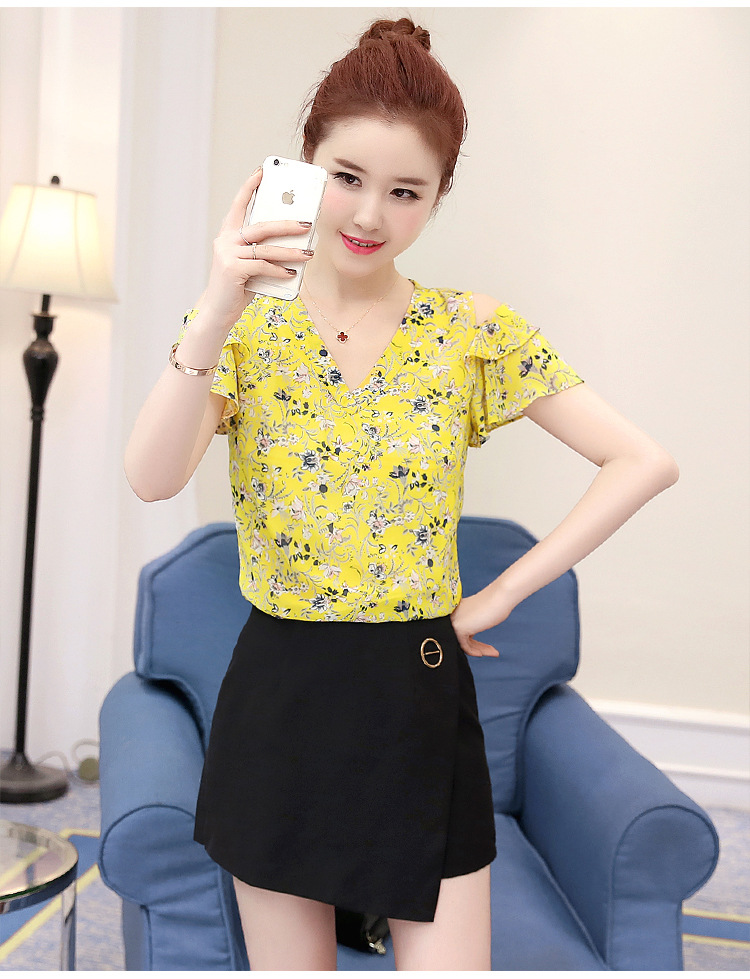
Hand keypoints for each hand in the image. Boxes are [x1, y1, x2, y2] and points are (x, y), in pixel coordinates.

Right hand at [202, 167, 314, 326]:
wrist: (218, 312)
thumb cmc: (237, 286)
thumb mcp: (249, 265)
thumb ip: (263, 252)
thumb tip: (293, 245)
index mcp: (228, 235)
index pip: (239, 205)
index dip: (250, 187)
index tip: (262, 171)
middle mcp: (225, 241)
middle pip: (261, 226)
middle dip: (287, 224)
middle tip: (307, 223)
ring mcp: (227, 255)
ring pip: (266, 249)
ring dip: (290, 251)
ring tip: (307, 254)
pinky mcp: (233, 270)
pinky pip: (263, 266)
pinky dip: (279, 270)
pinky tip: (291, 273)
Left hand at [450, 583, 514, 657]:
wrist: (501, 596)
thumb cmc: (496, 603)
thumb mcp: (481, 615)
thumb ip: (474, 623)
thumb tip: (472, 635)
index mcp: (457, 610)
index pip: (463, 631)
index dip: (474, 642)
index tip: (485, 648)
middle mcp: (453, 615)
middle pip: (463, 638)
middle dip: (478, 647)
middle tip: (491, 651)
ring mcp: (455, 621)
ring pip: (464, 642)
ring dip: (479, 650)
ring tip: (494, 653)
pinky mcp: (459, 627)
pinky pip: (464, 645)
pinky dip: (473, 651)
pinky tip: (482, 653)